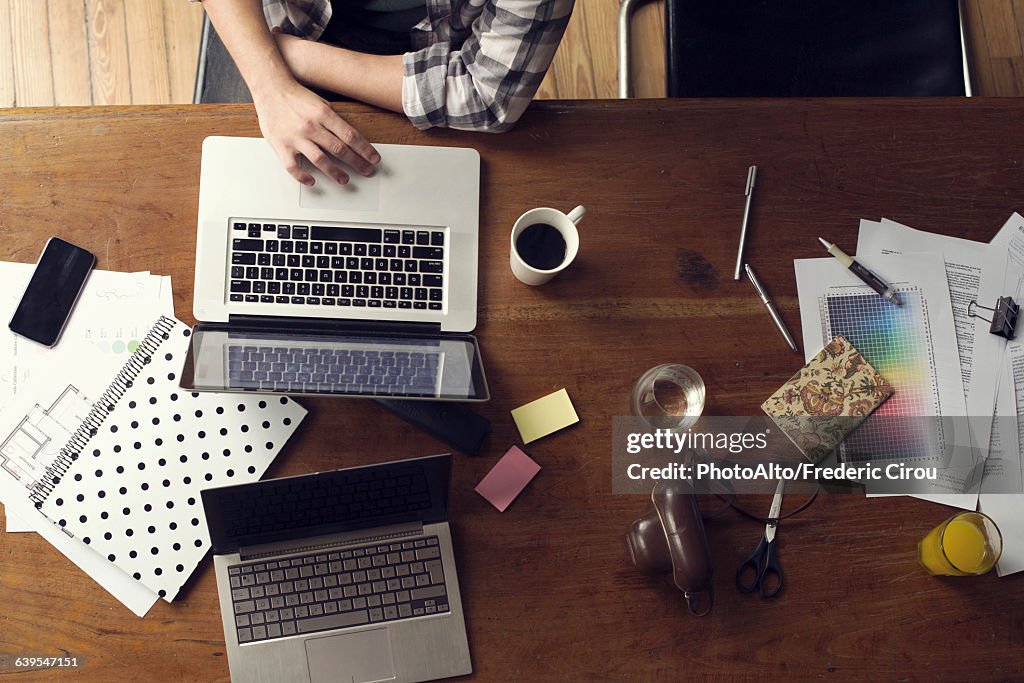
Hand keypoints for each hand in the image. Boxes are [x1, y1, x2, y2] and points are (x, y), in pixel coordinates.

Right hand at [252, 64, 379, 185]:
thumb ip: (333, 121)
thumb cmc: (295, 96)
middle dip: (356, 163)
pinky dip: (303, 177)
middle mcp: (311, 126)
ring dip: (335, 173)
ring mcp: (295, 137)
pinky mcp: (281, 145)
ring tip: (344, 180)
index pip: (350, 136)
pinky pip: (293, 167)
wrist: (270, 88)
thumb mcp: (321, 103)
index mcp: (323, 114)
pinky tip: (312, 181)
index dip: (365, 150)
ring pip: (320, 160)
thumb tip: (350, 139)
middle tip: (366, 171)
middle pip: (339, 150)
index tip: (373, 159)